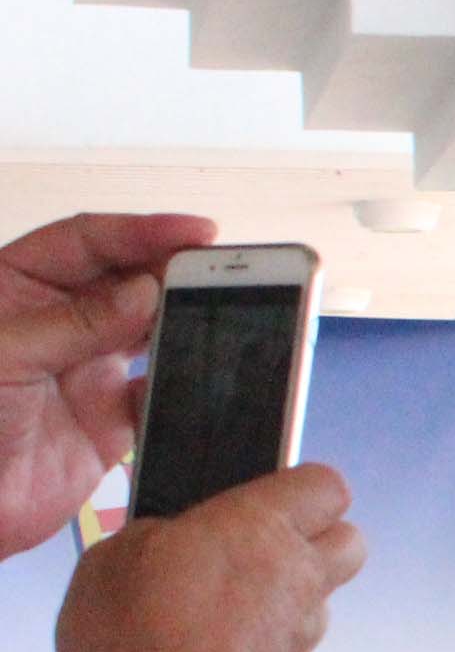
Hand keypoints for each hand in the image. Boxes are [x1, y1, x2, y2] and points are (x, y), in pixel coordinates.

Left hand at [0, 212, 213, 558]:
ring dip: (188, 324)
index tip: (197, 233)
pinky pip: (158, 394)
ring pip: (150, 332)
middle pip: (127, 281)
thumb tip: (147, 290)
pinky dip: (185, 385)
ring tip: (234, 317)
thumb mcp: (3, 357)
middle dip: (175, 273)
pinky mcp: (110, 420)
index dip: (142, 231)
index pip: (86, 242)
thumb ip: (74, 324)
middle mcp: (57, 321)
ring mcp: (86, 369)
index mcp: (16, 287)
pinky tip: (208, 377)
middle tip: (230, 275)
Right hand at [56, 463, 366, 651]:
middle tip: (254, 548)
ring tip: (222, 607)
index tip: (267, 495)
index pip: (325, 485)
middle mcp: (298, 576)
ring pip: (320, 597)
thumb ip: (157, 535)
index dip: (300, 488)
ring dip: (285, 596)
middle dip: (314, 538)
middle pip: (347, 540)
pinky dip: (265, 643)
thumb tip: (170, 538)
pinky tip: (216, 651)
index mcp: (261, 527)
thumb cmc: (135, 640)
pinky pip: (291, 646)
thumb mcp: (113, 559)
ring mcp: (302, 632)